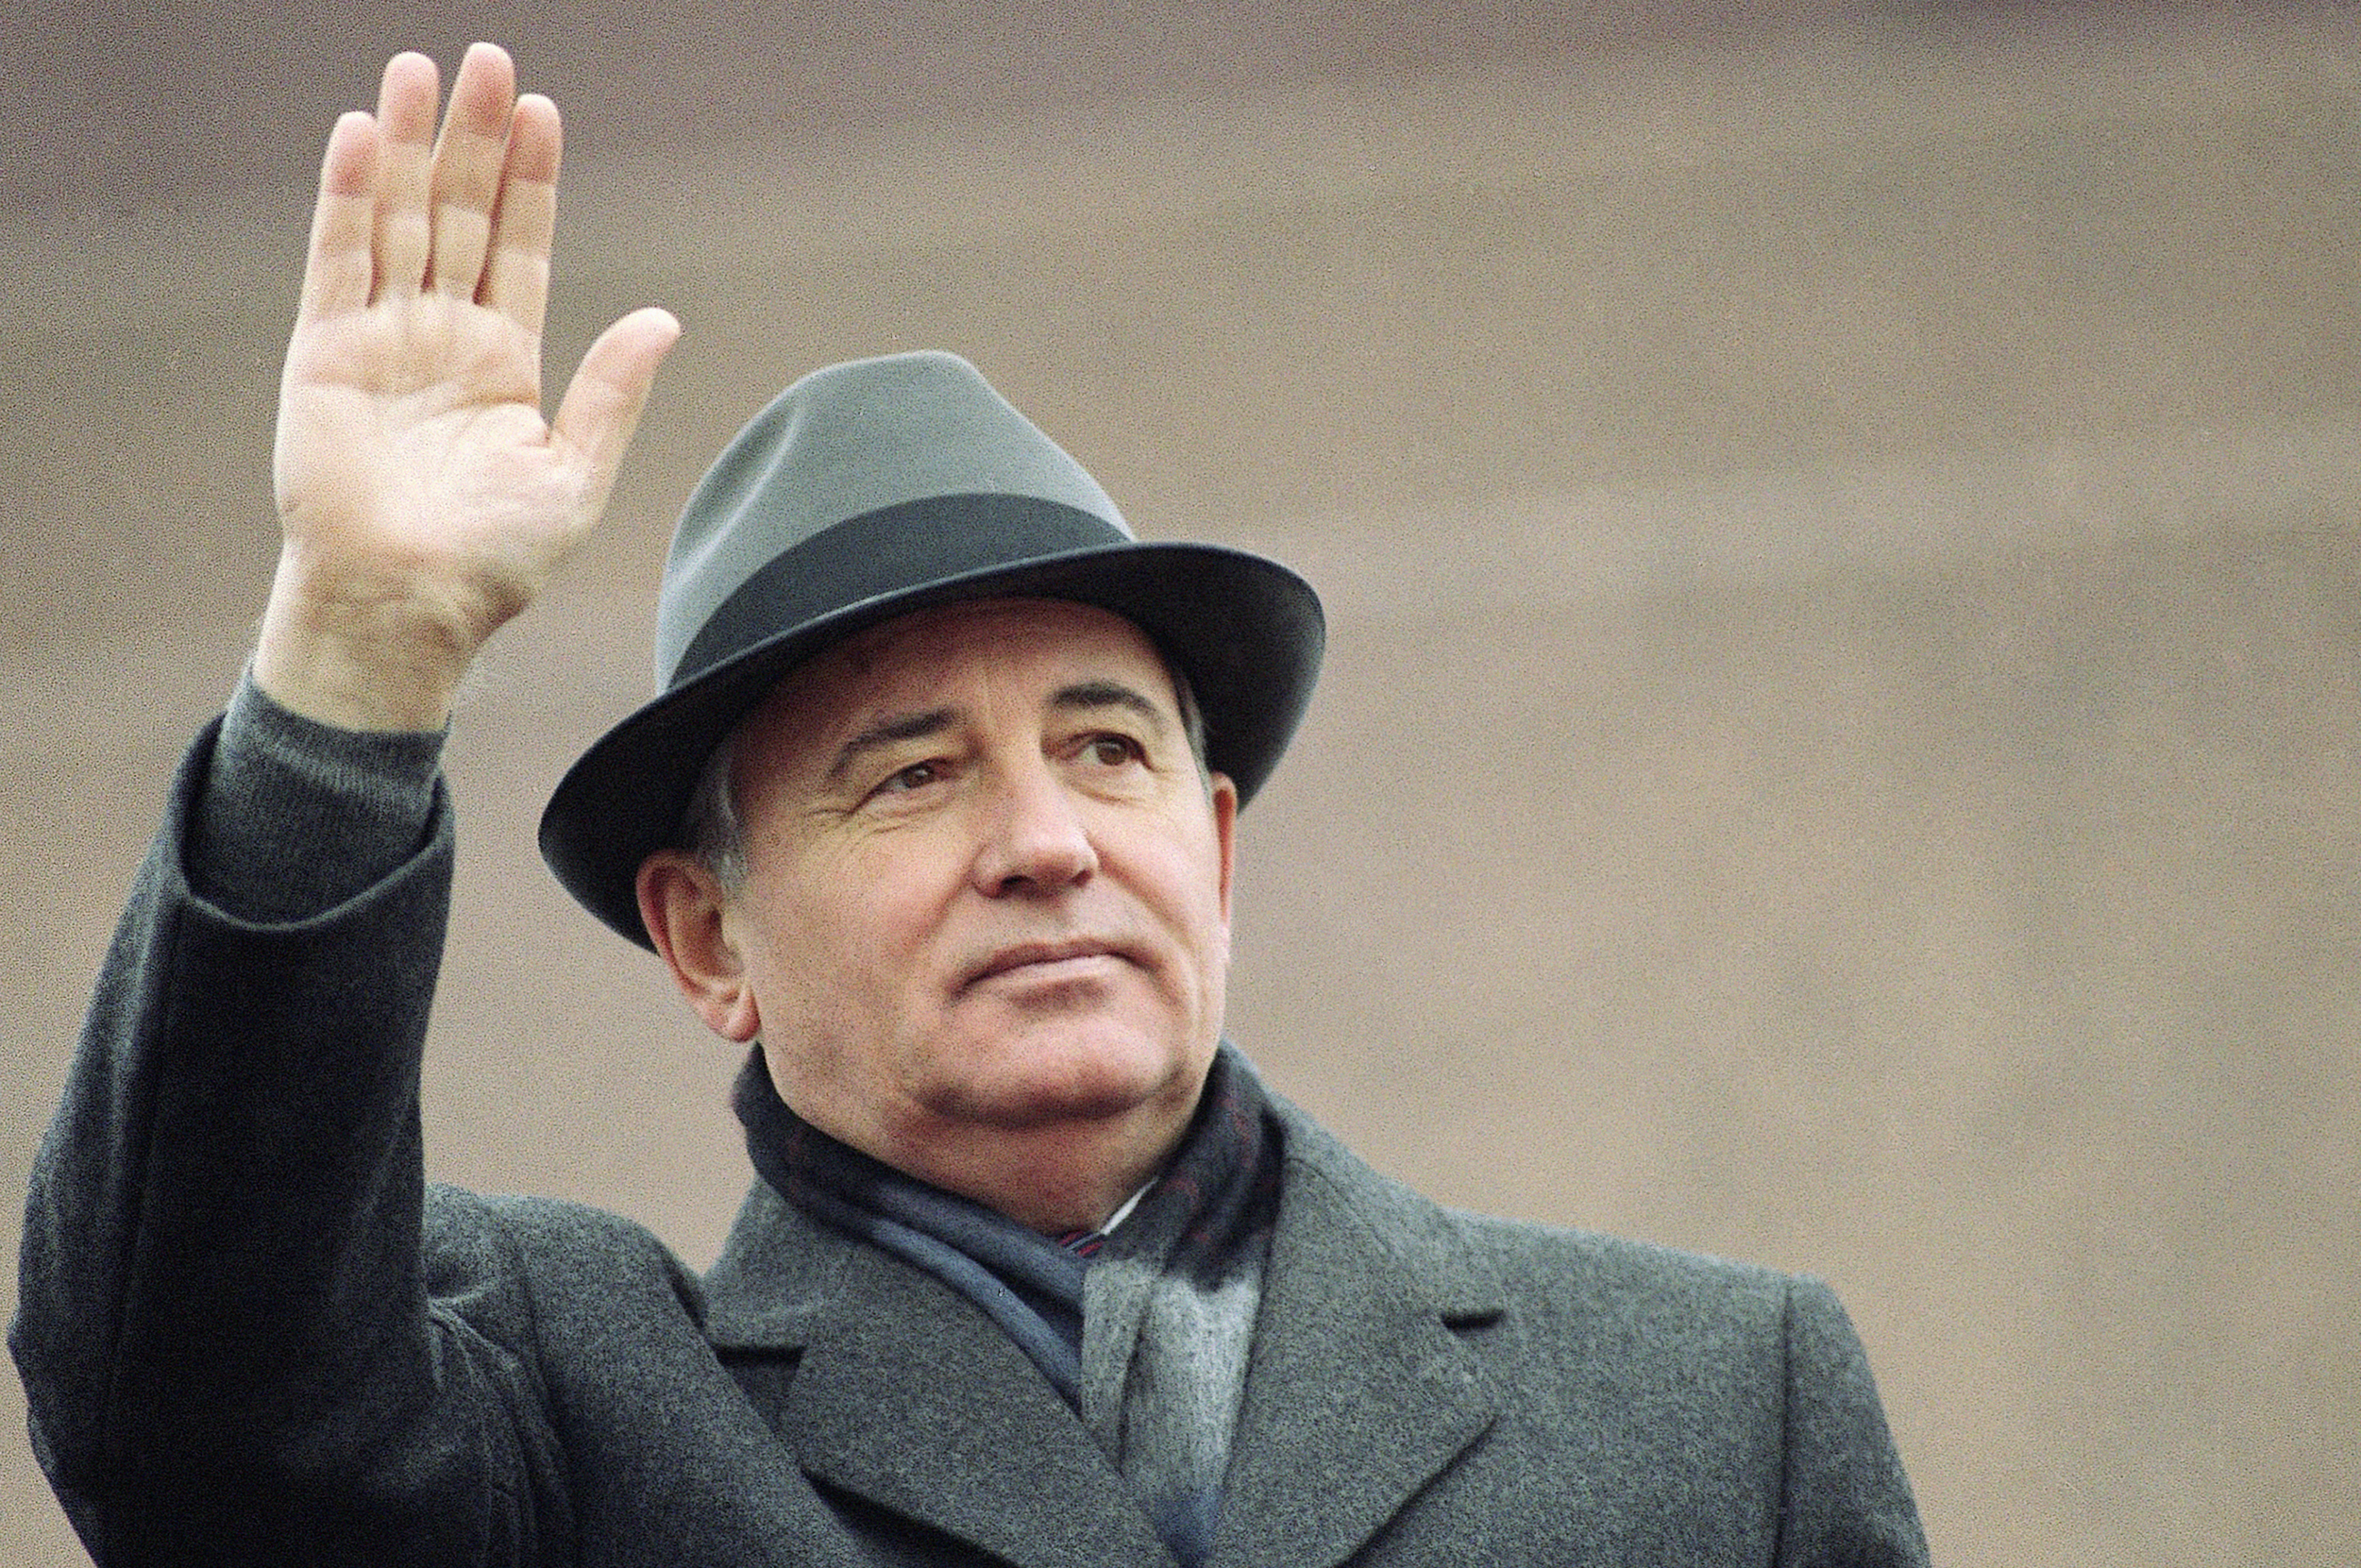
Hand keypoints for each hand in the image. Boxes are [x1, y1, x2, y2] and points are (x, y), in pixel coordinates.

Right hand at [255, 44, 678, 728]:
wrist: (411, 607)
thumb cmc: (496, 561)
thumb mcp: (576, 475)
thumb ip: (614, 393)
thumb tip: (664, 320)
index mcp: (502, 363)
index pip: (519, 248)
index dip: (529, 181)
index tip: (542, 112)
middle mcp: (440, 338)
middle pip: (459, 215)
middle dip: (474, 140)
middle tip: (489, 60)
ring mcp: (381, 339)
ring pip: (398, 219)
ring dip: (410, 145)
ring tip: (424, 69)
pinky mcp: (325, 353)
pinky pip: (338, 258)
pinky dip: (349, 197)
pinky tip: (366, 135)